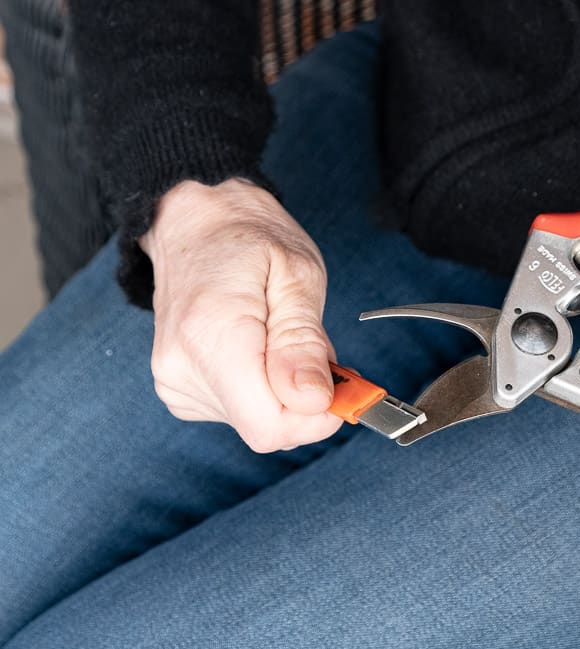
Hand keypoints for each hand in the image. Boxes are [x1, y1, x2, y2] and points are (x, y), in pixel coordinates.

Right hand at [139, 178, 342, 451]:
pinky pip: (238, 411)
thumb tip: (314, 401)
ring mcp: (174, 382)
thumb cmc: (244, 237)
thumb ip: (304, 343)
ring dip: (282, 391)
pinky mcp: (178, 390)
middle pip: (265, 427)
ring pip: (256, 421)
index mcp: (211, 337)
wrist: (191, 222)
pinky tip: (257, 348)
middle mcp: (182, 369)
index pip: (268, 426)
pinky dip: (261, 389)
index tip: (337, 384)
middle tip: (311, 346)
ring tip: (279, 335)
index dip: (314, 417)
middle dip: (303, 398)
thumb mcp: (296, 275)